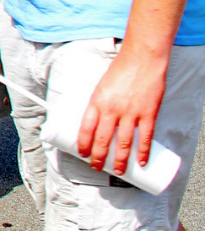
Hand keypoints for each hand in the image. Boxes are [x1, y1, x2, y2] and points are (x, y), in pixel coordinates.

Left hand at [77, 49, 168, 174]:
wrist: (142, 59)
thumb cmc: (120, 70)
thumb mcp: (101, 86)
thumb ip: (99, 104)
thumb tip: (95, 122)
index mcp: (97, 101)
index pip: (85, 128)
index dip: (83, 144)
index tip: (82, 153)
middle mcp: (112, 109)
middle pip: (103, 140)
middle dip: (98, 157)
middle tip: (96, 166)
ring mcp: (131, 113)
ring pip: (123, 143)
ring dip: (119, 160)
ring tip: (117, 170)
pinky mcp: (148, 114)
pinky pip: (145, 137)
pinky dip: (143, 152)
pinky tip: (141, 161)